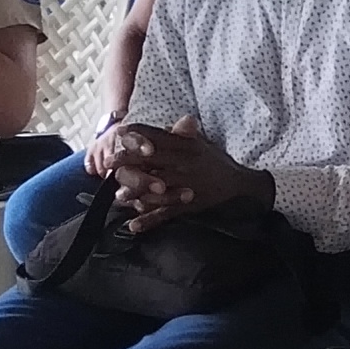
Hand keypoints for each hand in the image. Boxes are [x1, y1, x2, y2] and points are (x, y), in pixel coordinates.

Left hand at [83, 120, 272, 225]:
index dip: (138, 135)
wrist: (239, 183)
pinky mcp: (188, 205)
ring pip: (156, 189)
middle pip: (151, 161)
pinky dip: (149, 221)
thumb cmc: (215, 160)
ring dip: (135, 193)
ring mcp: (185, 185)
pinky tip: (133, 225)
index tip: (120, 134)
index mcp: (185, 146)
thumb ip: (182, 134)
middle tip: (110, 164)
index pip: (158, 137)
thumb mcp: (200, 142)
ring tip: (118, 197)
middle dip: (128, 161)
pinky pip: (166, 214)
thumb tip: (168, 123)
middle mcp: (184, 163)